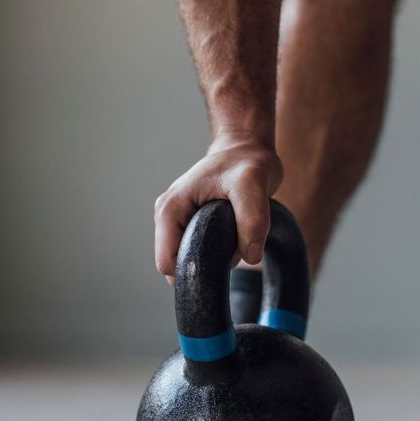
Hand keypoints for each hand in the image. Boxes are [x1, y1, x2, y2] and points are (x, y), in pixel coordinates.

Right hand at [154, 136, 283, 278]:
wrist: (248, 149)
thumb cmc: (247, 162)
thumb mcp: (253, 185)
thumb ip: (252, 219)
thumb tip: (250, 257)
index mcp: (171, 208)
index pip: (167, 262)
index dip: (192, 271)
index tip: (222, 264)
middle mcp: (169, 217)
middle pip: (177, 264)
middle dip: (204, 266)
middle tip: (234, 246)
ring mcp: (180, 222)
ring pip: (191, 260)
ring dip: (215, 259)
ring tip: (237, 235)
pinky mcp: (193, 226)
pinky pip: (202, 252)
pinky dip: (220, 253)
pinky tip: (236, 236)